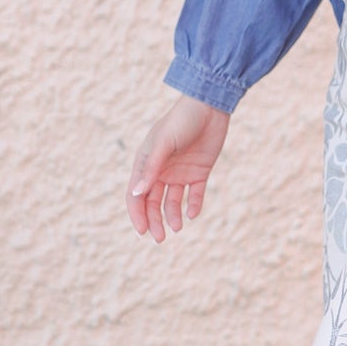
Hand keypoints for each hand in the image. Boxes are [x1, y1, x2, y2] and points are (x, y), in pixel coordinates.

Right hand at [125, 94, 230, 241]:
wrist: (210, 107)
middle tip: (160, 238)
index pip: (136, 195)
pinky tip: (192, 214)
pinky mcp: (199, 173)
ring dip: (172, 216)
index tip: (143, 231)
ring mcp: (180, 173)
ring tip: (177, 228)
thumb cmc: (182, 121)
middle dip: (154, 221)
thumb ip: (151, 168)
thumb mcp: (164, 143)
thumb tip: (137, 193)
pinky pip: (195, 195)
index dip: (137, 214)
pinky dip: (193, 206)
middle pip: (153, 202)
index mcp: (146, 163)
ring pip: (172, 202)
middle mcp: (161, 171)